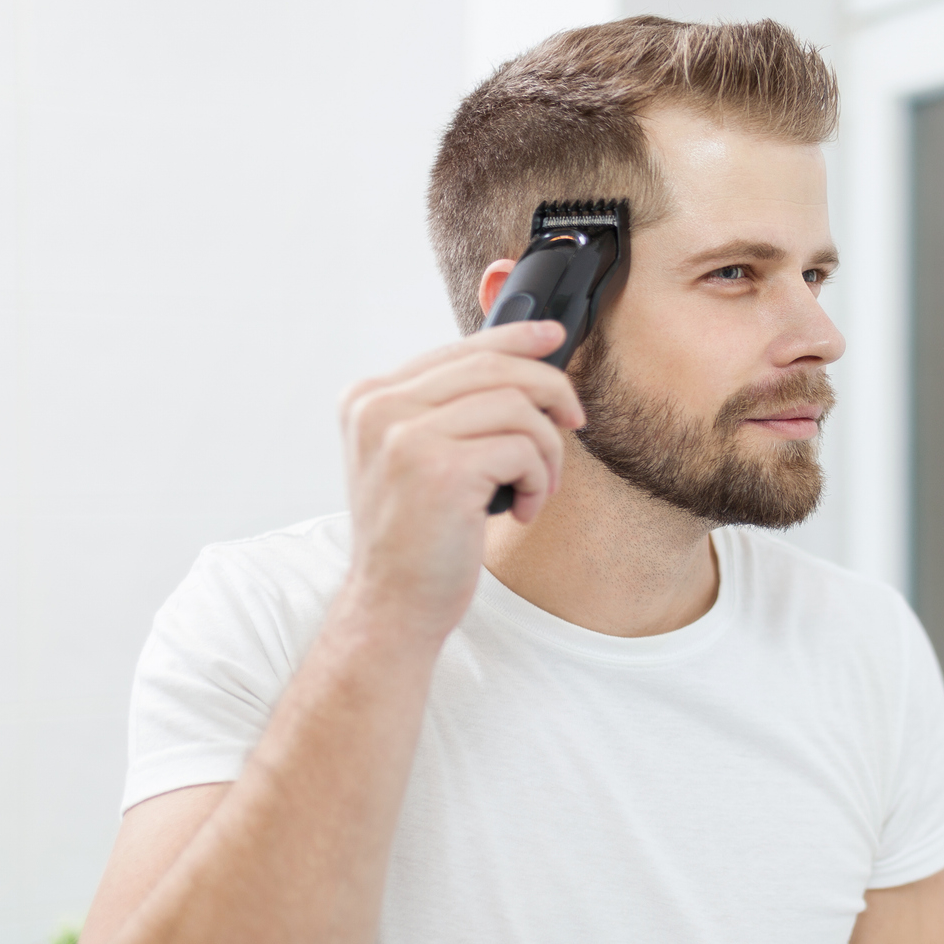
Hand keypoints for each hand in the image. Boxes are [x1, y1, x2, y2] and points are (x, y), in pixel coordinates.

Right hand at [337, 320, 586, 638]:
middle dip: (550, 390)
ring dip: (546, 450)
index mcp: (368, 398)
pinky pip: (523, 448)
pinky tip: (521, 509)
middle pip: (494, 366)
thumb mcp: (419, 459)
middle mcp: (379, 408)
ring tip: (537, 487)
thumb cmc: (416, 538)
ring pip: (517, 407)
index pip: (457, 349)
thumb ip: (450, 409)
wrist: (392, 607)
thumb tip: (525, 360)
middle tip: (574, 419)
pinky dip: (538, 480)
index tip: (553, 336)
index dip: (515, 337)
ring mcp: (405, 436)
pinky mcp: (440, 469)